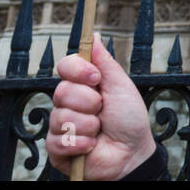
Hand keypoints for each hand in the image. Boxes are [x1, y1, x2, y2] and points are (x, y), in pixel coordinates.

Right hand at [48, 32, 156, 179]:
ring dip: (88, 125)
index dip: (77, 70)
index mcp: (83, 85)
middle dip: (89, 102)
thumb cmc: (129, 120)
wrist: (132, 153)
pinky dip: (81, 143)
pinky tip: (91, 146)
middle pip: (61, 91)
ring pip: (61, 116)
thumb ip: (105, 62)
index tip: (96, 78)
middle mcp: (69, 102)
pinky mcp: (57, 148)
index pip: (65, 66)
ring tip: (100, 131)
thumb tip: (94, 35)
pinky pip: (58, 140)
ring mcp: (61, 125)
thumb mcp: (121, 86)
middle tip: (102, 110)